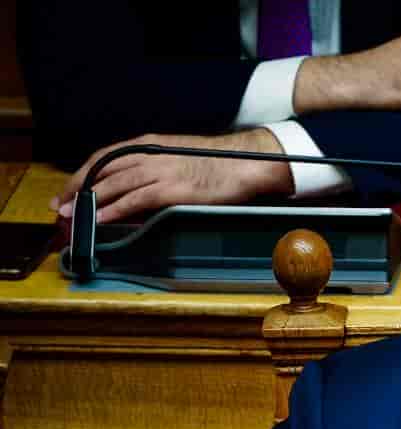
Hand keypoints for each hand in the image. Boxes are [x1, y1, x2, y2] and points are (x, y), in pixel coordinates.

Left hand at [52, 129, 292, 223]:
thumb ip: (154, 168)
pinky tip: (102, 217)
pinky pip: (135, 199)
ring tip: (75, 215)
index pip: (104, 157)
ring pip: (114, 185)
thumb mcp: (177, 157)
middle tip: (61, 207)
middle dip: (77, 190)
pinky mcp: (171, 189)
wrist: (244, 163)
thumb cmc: (216, 163)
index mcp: (149, 144)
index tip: (68, 190)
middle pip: (102, 171)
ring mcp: (160, 171)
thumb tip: (134, 188)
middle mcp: (149, 154)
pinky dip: (115, 208)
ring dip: (90, 201)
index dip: (82, 174)